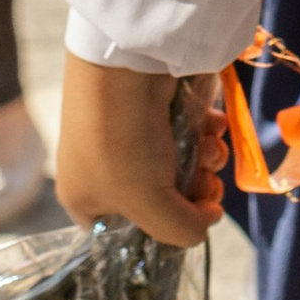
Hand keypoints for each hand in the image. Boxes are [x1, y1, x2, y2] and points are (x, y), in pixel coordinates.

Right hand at [55, 54, 225, 247]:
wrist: (128, 64)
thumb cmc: (125, 142)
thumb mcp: (150, 205)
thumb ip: (181, 230)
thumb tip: (206, 222)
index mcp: (86, 200)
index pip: (124, 235)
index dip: (161, 233)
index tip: (189, 223)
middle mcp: (105, 170)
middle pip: (162, 200)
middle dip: (194, 193)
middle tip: (208, 185)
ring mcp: (132, 136)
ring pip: (182, 165)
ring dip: (206, 160)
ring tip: (210, 149)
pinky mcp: (156, 108)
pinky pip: (188, 133)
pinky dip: (206, 133)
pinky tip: (214, 126)